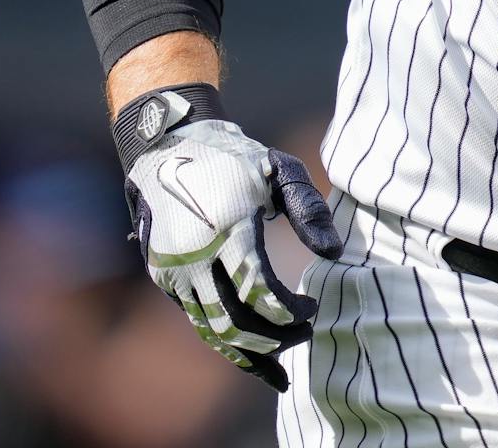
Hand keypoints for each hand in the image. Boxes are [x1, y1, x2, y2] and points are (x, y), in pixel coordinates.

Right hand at [119, 93, 343, 391]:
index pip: (261, 293)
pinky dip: (223, 341)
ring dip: (250, 349)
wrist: (168, 146)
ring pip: (212, 331)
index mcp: (229, 231)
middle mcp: (195, 258)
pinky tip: (250, 351)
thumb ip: (309, 210)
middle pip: (236, 322)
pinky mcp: (164, 278)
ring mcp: (174, 271)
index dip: (291, 312)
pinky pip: (195, 321)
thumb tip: (333, 253)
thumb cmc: (234, 158)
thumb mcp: (279, 169)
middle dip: (276, 338)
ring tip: (283, 350)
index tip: (313, 307)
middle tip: (306, 333)